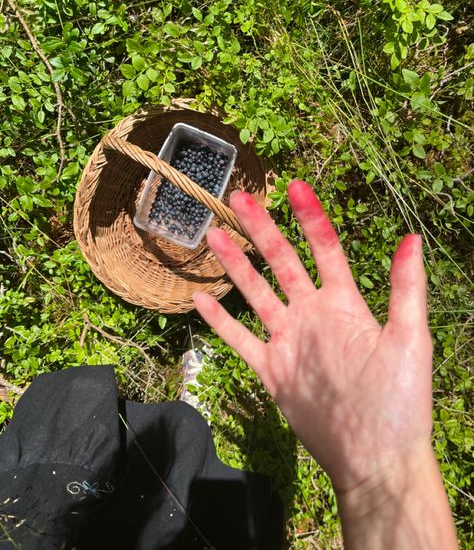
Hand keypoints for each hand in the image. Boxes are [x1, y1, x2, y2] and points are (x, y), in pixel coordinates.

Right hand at [193, 180, 432, 493]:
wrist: (374, 456)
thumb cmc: (400, 401)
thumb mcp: (409, 341)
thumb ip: (406, 290)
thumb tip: (412, 238)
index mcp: (344, 303)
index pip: (324, 248)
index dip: (310, 217)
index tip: (296, 186)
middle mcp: (312, 314)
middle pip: (281, 262)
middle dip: (261, 230)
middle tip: (239, 198)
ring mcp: (289, 341)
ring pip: (255, 293)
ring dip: (234, 266)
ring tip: (213, 236)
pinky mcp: (271, 370)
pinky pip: (240, 339)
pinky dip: (219, 320)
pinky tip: (199, 298)